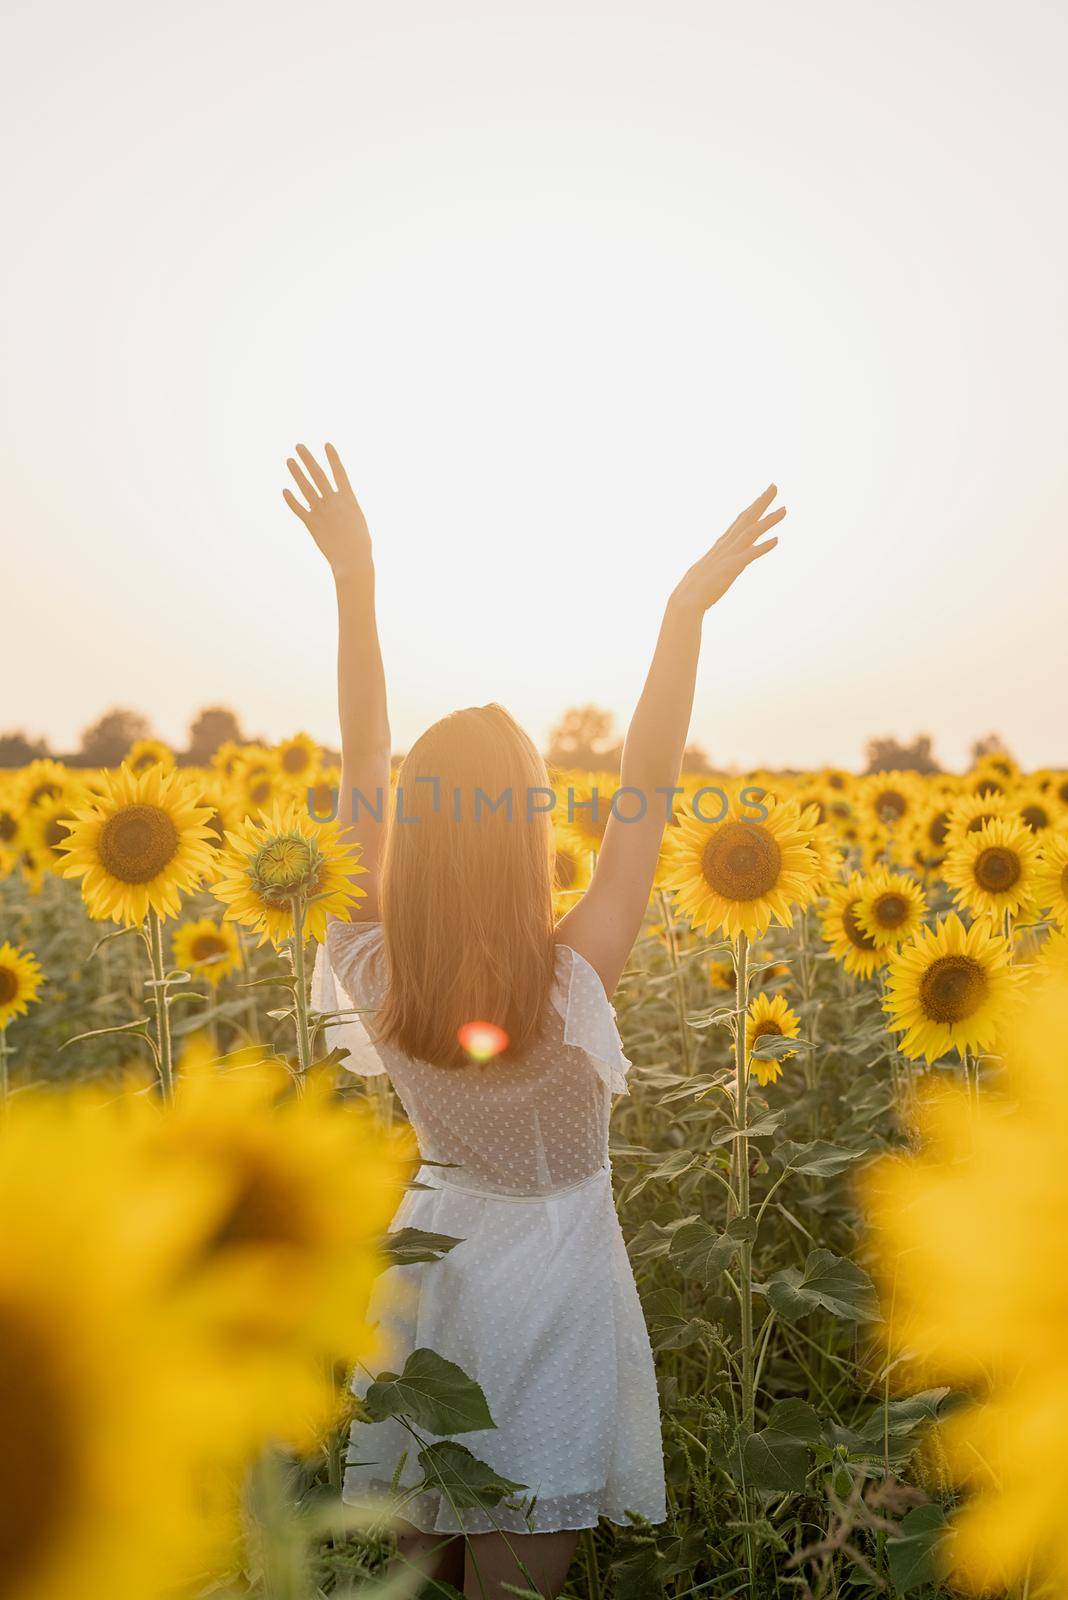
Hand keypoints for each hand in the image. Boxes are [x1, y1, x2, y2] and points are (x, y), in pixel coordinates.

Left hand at [283, 443, 370, 579]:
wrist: (353, 559)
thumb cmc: (360, 542)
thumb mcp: (358, 519)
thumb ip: (346, 507)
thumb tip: (339, 501)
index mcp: (348, 499)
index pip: (339, 473)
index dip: (333, 458)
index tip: (326, 444)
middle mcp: (333, 501)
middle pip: (318, 475)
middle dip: (307, 459)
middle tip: (298, 446)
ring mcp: (321, 511)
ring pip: (305, 487)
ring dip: (296, 473)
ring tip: (289, 460)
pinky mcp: (311, 524)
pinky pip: (298, 508)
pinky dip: (290, 500)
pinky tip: (284, 490)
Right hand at [670, 484, 785, 615]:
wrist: (686, 600)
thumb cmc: (697, 586)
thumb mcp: (712, 567)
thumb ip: (722, 559)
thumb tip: (728, 557)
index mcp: (722, 544)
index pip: (740, 521)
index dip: (753, 507)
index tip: (764, 494)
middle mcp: (726, 545)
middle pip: (746, 519)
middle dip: (761, 502)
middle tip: (774, 486)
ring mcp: (728, 555)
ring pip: (751, 532)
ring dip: (768, 521)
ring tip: (784, 510)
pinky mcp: (731, 568)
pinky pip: (749, 555)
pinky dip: (763, 547)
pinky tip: (776, 540)